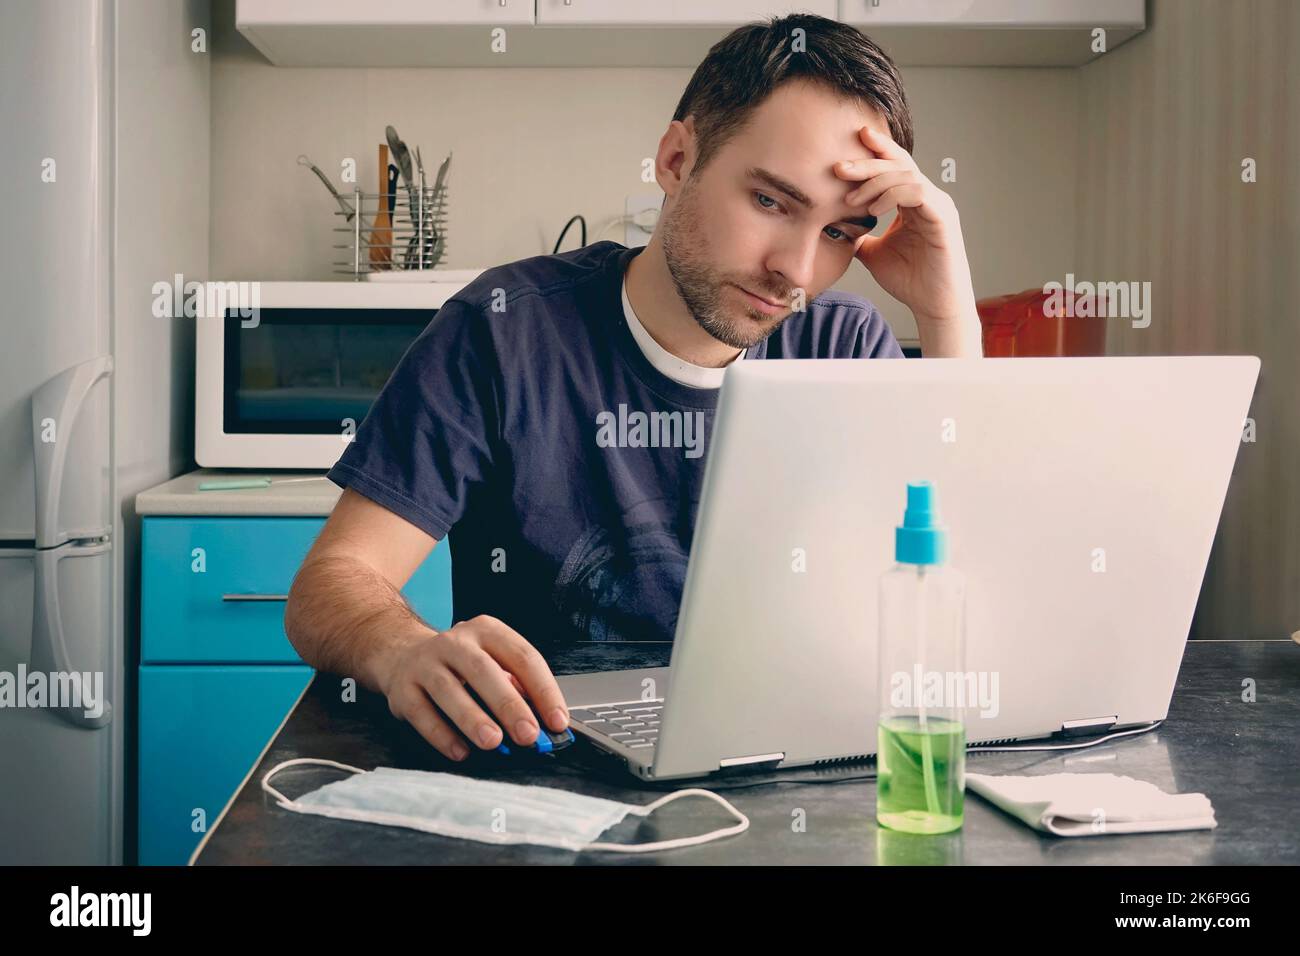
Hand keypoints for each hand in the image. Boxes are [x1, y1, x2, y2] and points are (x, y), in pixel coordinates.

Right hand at [373, 615, 568, 761]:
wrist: (401, 653)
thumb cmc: (459, 664)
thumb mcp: (491, 660)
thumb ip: (516, 687)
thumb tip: (543, 724)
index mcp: (487, 631)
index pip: (522, 657)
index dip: (543, 690)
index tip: (557, 720)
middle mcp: (455, 642)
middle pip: (484, 671)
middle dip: (509, 705)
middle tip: (528, 735)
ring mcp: (425, 663)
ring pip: (449, 690)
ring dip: (473, 718)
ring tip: (493, 742)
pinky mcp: (402, 688)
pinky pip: (422, 713)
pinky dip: (442, 735)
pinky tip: (460, 751)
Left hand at [834, 126, 978, 329]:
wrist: (932, 305)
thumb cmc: (909, 280)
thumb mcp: (872, 252)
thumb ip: (858, 235)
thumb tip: (832, 227)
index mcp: (912, 201)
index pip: (894, 167)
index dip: (875, 151)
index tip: (848, 144)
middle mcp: (928, 197)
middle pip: (899, 164)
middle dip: (867, 162)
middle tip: (839, 167)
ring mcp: (937, 205)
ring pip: (907, 174)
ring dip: (875, 182)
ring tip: (851, 200)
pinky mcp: (943, 217)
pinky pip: (918, 192)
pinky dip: (893, 195)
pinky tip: (873, 209)